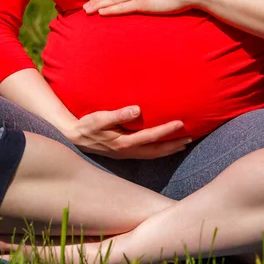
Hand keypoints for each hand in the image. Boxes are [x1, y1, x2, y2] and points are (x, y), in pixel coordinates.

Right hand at [69, 105, 192, 159]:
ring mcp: (126, 155)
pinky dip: (158, 151)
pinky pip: (147, 154)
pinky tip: (164, 147)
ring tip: (183, 144)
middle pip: (156, 151)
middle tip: (190, 138)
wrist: (73, 138)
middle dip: (173, 145)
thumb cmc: (86, 125)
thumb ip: (118, 114)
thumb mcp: (99, 118)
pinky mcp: (124, 154)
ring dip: (168, 150)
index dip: (166, 130)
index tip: (180, 123)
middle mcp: (127, 151)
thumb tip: (137, 109)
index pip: (151, 137)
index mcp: (124, 143)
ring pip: (153, 155)